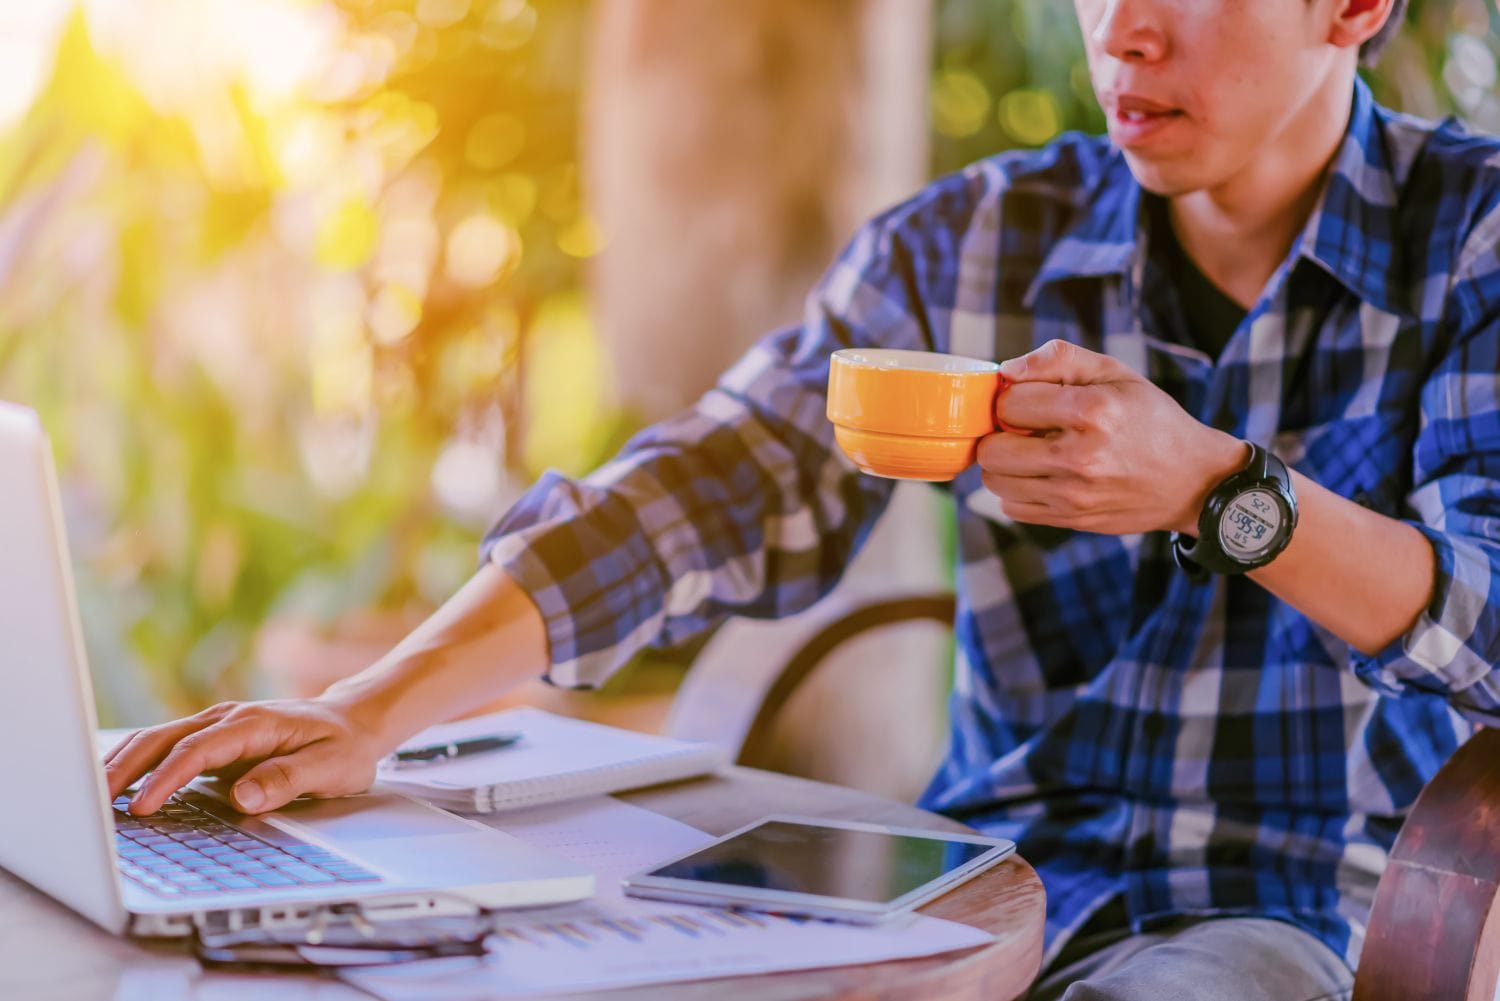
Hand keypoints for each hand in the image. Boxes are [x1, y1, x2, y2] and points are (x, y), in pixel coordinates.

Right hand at [104, 694, 392, 815]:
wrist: (355, 722)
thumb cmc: (344, 747)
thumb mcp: (330, 767)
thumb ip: (287, 779)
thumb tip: (243, 796)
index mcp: (254, 724)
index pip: (199, 751)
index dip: (167, 779)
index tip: (144, 806)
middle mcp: (228, 720)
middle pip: (163, 739)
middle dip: (124, 767)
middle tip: (92, 802)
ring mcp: (217, 727)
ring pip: (157, 740)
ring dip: (122, 764)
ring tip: (89, 797)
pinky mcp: (212, 740)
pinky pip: (165, 749)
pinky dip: (135, 764)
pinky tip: (114, 786)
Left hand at [977, 339, 1245, 534]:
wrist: (1192, 480)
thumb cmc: (1151, 420)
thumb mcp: (1116, 373)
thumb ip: (1060, 359)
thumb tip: (1007, 370)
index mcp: (1092, 411)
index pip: (1009, 403)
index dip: (1011, 397)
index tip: (1029, 399)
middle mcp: (1080, 457)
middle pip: (992, 448)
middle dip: (1000, 433)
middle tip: (1023, 427)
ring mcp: (1073, 495)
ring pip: (994, 480)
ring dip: (1004, 463)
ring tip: (1031, 451)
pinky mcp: (1071, 519)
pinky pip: (1011, 507)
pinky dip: (1017, 491)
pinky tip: (1041, 476)